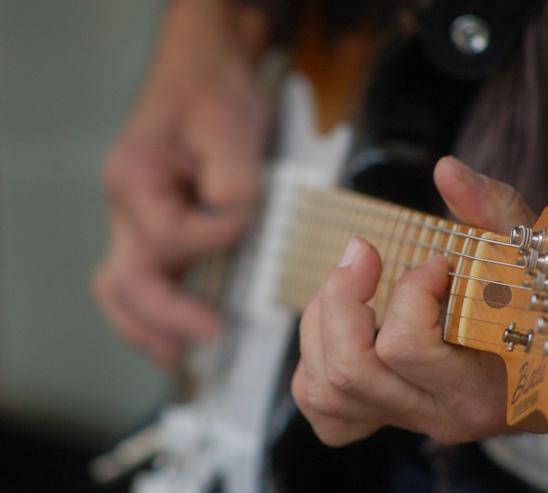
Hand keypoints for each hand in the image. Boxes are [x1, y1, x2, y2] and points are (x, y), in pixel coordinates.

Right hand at [93, 1, 268, 367]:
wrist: (206, 69)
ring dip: (146, 326)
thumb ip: (234, 193)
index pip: (172, 236)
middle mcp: (126, 205)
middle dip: (162, 319)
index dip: (215, 236)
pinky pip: (145, 273)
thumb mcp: (232, 133)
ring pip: (122, 286)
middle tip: (201, 343)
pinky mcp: (156, 221)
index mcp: (135, 180)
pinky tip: (177, 326)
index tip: (247, 220)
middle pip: (125, 280)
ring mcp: (136, 216)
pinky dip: (156, 307)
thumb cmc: (214, 93)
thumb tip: (236, 234)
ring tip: (176, 356)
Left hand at [292, 156, 536, 445]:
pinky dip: (315, 368)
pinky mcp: (390, 417)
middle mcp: (441, 413)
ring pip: (326, 393)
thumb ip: (492, 209)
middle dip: (342, 299)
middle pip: (351, 371)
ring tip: (350, 287)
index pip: (407, 347)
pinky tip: (338, 331)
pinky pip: (327, 413)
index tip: (436, 263)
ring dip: (321, 327)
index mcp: (482, 385)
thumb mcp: (534, 253)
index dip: (410, 290)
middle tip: (363, 255)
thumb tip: (446, 171)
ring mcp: (411, 419)